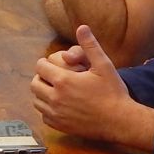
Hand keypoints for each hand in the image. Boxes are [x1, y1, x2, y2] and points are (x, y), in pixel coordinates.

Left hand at [32, 25, 153, 146]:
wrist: (119, 121)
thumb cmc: (113, 92)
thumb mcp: (104, 65)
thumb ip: (90, 45)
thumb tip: (82, 27)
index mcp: (63, 80)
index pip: (40, 67)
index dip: (45, 63)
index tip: (53, 64)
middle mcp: (55, 98)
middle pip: (34, 84)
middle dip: (42, 77)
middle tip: (53, 76)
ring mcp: (56, 114)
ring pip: (36, 101)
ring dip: (43, 93)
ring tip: (56, 90)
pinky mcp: (59, 126)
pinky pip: (44, 116)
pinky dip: (47, 109)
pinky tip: (60, 105)